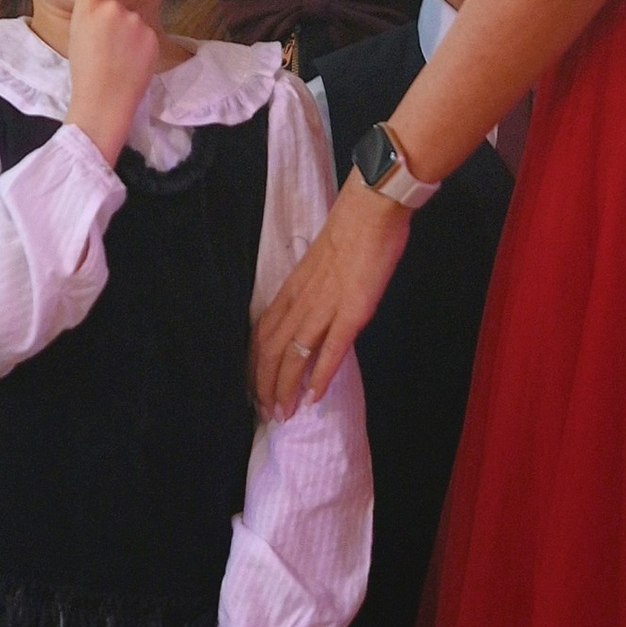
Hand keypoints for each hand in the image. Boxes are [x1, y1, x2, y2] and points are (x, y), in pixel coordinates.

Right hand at [65, 0, 162, 167]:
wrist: (104, 100)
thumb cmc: (85, 72)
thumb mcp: (78, 37)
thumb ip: (92, 15)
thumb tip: (109, 3)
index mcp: (86, 9)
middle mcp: (111, 8)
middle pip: (115, 4)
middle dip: (113, 19)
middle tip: (103, 47)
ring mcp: (133, 21)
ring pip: (131, 20)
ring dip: (127, 32)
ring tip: (116, 58)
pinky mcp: (151, 35)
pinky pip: (144, 34)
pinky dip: (140, 45)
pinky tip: (130, 62)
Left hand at [253, 174, 410, 417]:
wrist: (370, 212)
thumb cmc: (350, 231)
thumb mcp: (318, 265)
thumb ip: (311, 290)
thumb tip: (312, 312)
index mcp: (290, 290)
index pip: (261, 335)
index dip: (255, 365)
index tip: (255, 388)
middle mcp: (300, 303)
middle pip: (270, 352)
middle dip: (265, 386)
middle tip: (266, 413)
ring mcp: (324, 309)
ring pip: (293, 356)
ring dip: (285, 389)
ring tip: (284, 414)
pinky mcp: (351, 313)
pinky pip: (330, 351)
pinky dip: (319, 378)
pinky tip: (313, 398)